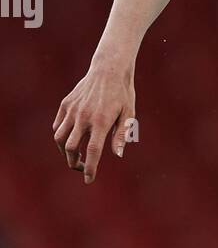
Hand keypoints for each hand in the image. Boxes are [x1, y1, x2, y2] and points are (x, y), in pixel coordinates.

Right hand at [53, 62, 136, 183]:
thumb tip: (117, 155)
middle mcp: (83, 117)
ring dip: (64, 152)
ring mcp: (72, 110)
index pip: (93, 151)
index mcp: (101, 121)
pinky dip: (61, 136)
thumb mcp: (129, 113)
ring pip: (59, 138)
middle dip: (74, 163)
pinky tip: (70, 139)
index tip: (88, 179)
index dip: (90, 168)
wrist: (108, 68)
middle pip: (71, 148)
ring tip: (73, 156)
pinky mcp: (66, 104)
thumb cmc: (122, 93)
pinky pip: (58, 125)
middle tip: (82, 168)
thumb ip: (122, 134)